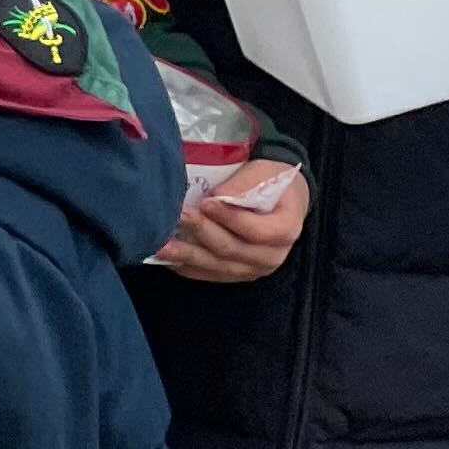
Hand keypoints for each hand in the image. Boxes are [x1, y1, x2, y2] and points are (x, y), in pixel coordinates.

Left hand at [157, 157, 306, 282]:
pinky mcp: (235, 273)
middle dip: (202, 232)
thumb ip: (243, 186)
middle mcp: (272, 256)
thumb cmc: (269, 181)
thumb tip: (217, 196)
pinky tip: (166, 256)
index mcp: (286, 229)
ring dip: (188, 255)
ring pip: (218, 265)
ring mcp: (253, 268)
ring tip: (161, 245)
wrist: (276, 198)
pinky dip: (187, 265)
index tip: (207, 203)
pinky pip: (208, 274)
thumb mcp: (263, 175)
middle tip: (178, 216)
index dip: (231, 218)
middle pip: (233, 249)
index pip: (257, 231)